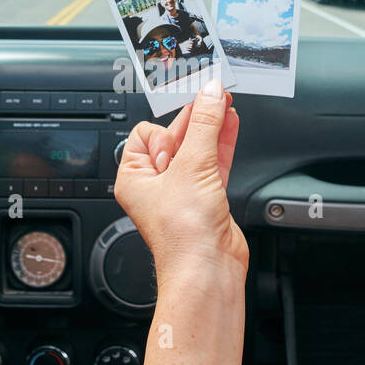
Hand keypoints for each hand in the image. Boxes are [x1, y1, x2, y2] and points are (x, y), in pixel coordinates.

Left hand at [114, 78, 246, 285]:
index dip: (168, 124)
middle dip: (194, 119)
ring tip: (224, 103)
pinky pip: (213, 163)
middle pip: (175, 138)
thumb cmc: (183, 234)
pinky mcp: (206, 199)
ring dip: (211, 128)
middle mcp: (155, 185)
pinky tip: (230, 125)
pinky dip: (222, 144)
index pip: (147, 133)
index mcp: (134, 177)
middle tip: (212, 94)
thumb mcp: (192, 166)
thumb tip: (209, 95)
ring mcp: (181, 193)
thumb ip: (204, 126)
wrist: (207, 269)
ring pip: (196, 150)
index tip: (191, 104)